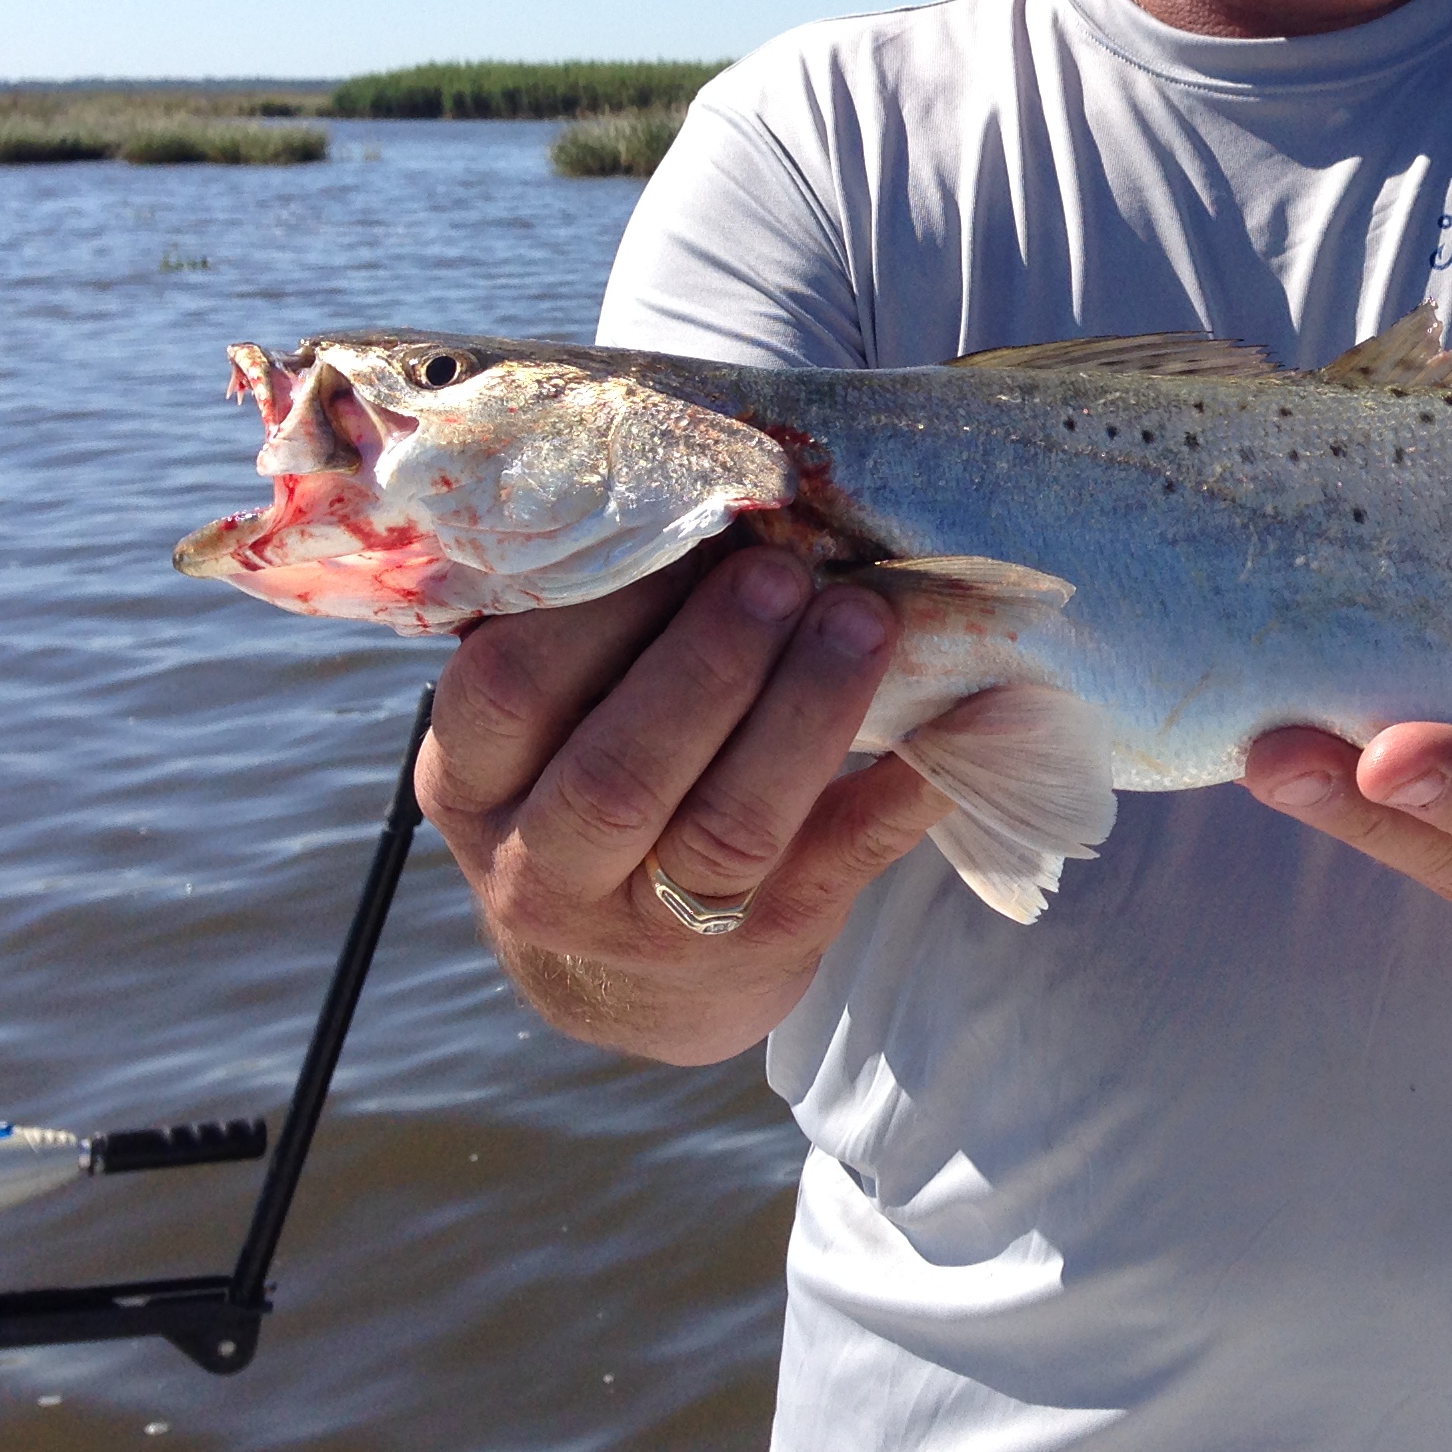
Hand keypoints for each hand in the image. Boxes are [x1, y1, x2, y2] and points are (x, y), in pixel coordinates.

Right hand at [415, 545, 950, 1064]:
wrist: (632, 976)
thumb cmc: (589, 779)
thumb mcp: (543, 725)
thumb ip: (580, 627)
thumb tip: (682, 475)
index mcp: (473, 785)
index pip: (506, 694)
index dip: (593, 611)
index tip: (676, 526)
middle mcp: (545, 869)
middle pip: (619, 774)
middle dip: (708, 663)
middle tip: (777, 570)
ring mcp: (654, 924)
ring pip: (730, 827)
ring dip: (807, 713)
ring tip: (864, 618)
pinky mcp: (767, 943)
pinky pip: (846, 861)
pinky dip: (913, 784)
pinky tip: (977, 712)